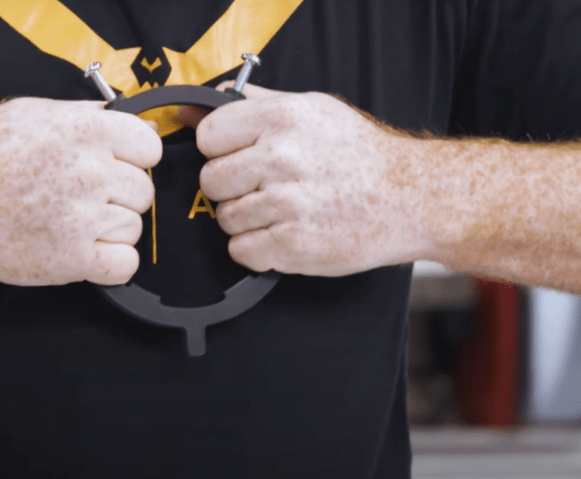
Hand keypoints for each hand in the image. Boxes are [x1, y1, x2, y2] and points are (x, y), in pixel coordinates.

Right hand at [0, 97, 160, 285]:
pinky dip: (110, 263)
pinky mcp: (73, 259)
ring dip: (109, 230)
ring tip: (71, 223)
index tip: (117, 167)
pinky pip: (125, 265)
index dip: (135, 159)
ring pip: (133, 227)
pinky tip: (85, 251)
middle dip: (118, 196)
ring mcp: (83, 217)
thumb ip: (90, 116)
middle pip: (143, 191)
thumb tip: (138, 120)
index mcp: (86, 130)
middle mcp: (90, 172)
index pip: (150, 147)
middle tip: (82, 198)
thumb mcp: (34, 112)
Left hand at [189, 83, 426, 276]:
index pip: (208, 136)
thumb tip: (191, 109)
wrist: (409, 198)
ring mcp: (287, 203)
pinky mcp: (294, 244)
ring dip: (247, 220)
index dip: (219, 150)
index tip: (237, 156)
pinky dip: (257, 249)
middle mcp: (281, 158)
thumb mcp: (311, 109)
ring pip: (226, 219)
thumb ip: (251, 104)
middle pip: (211, 181)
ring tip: (281, 211)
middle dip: (230, 188)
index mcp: (281, 118)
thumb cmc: (358, 154)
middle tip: (261, 188)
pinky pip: (241, 251)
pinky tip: (282, 233)